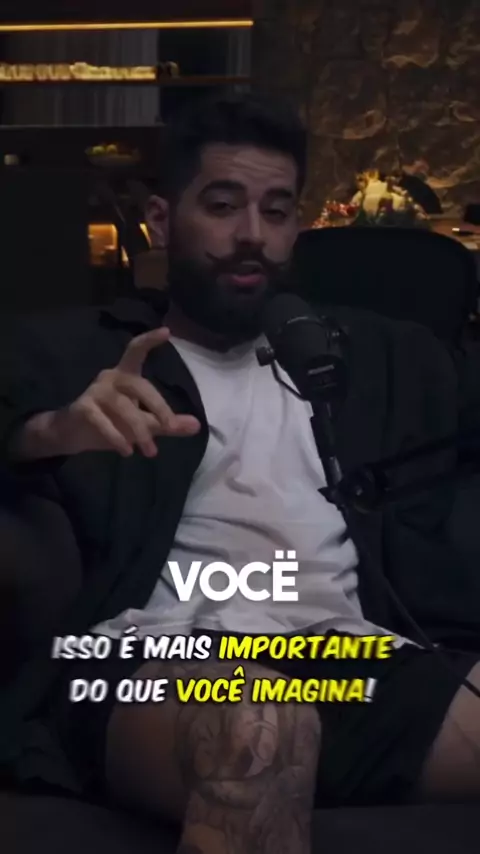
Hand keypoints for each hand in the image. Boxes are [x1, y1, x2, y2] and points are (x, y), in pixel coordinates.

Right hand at [17, 327, 200, 458]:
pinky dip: (117, 437)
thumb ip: (167, 423)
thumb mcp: (144, 423)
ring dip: (139, 431)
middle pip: (139, 385)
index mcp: (126, 375)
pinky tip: (127, 451)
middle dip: (158, 407)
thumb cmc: (110, 421)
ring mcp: (95, 392)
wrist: (72, 434)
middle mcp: (110, 378)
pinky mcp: (83, 408)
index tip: (167, 332)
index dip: (150, 341)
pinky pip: (102, 421)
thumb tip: (197, 425)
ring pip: (123, 407)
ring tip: (150, 452)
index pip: (136, 351)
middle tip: (171, 427)